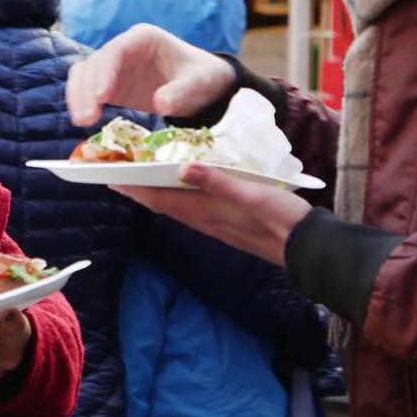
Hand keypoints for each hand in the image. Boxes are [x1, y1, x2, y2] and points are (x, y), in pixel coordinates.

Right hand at [66, 24, 236, 126]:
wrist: (202, 84)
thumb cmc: (201, 78)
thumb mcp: (198, 84)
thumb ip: (181, 92)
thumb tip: (160, 103)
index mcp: (144, 38)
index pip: (115, 51)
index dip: (104, 72)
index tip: (101, 97)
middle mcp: (124, 47)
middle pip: (94, 63)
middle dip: (86, 90)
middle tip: (86, 118)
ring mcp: (114, 65)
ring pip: (84, 74)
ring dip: (78, 97)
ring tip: (82, 122)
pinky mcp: (109, 83)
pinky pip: (86, 88)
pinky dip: (81, 102)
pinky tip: (84, 119)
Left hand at [112, 163, 312, 265]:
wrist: (308, 249)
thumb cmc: (282, 218)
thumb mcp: (252, 193)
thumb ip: (218, 180)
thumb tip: (183, 167)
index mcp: (205, 211)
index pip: (158, 199)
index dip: (133, 188)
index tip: (108, 177)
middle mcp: (204, 220)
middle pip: (162, 204)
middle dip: (138, 189)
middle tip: (119, 172)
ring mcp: (216, 225)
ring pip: (176, 208)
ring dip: (156, 193)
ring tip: (143, 177)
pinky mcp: (228, 225)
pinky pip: (193, 210)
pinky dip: (178, 197)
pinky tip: (183, 188)